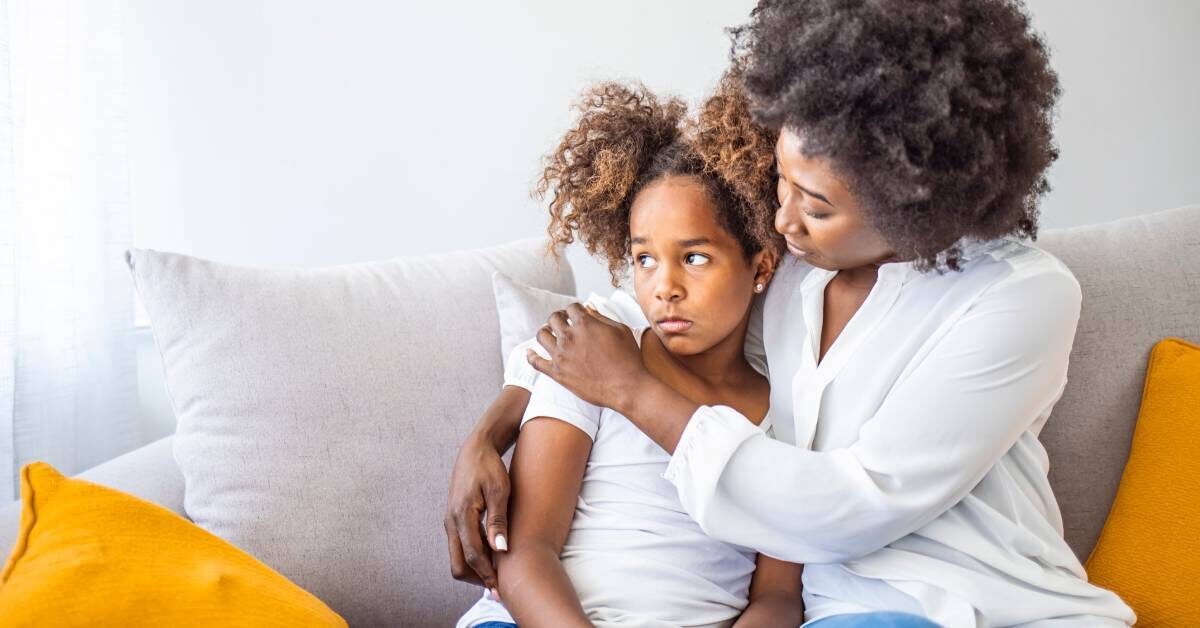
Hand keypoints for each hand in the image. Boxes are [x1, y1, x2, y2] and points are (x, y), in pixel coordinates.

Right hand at [444, 431, 511, 592]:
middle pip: (458, 564)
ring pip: (458, 557)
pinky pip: (460, 547)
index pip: (472, 555)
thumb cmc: (490, 468)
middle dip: (477, 578)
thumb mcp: (499, 490)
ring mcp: (450, 522)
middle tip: (499, 587)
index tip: (500, 588)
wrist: (475, 450)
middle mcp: (451, 522)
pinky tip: (493, 558)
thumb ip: (498, 520)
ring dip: (475, 569)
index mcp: (461, 515)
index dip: (486, 574)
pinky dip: (474, 557)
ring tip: (499, 575)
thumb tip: (501, 549)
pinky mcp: (454, 521)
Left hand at [527, 303, 646, 411]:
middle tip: (563, 322)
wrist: (626, 388)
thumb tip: (589, 308)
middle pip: (553, 318)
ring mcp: (561, 355)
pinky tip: (530, 352)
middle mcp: (569, 337)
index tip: (576, 313)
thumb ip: (602, 317)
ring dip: (546, 331)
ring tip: (551, 334)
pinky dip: (530, 356)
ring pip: (541, 335)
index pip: (571, 307)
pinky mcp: (557, 373)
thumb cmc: (628, 359)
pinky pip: (535, 362)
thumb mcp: (621, 330)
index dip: (574, 309)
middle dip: (559, 317)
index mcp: (585, 324)